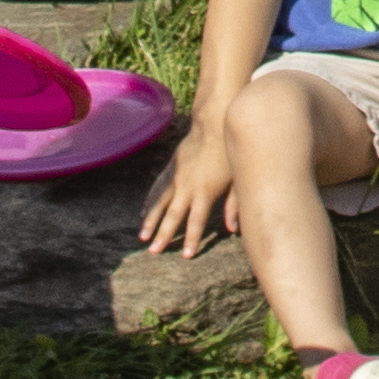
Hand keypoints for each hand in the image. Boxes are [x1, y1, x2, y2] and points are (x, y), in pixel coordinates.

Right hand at [139, 115, 239, 257]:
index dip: (192, 239)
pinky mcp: (171, 167)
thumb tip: (233, 229)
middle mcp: (187, 187)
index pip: (197, 222)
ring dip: (150, 220)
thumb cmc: (230, 151)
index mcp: (205, 192)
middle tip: (153, 252)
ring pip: (160, 202)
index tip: (186, 256)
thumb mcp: (237, 179)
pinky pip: (158, 187)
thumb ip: (234, 205)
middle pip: (173, 216)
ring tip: (142, 236)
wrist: (214, 123)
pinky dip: (151, 199)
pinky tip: (145, 210)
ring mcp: (176, 176)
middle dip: (163, 236)